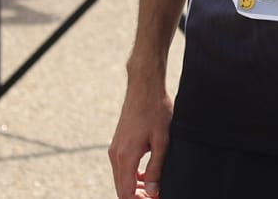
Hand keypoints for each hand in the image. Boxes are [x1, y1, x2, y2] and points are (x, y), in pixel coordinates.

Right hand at [108, 82, 172, 198]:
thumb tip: (154, 191)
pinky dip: (133, 176)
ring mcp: (115, 149)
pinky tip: (148, 175)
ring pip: (122, 178)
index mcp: (125, 157)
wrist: (144, 88)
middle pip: (122, 188)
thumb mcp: (162, 141)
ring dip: (136, 187)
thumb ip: (157, 168)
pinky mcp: (118, 144)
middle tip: (156, 196)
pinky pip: (123, 167)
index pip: (125, 193)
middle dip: (138, 196)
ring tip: (155, 189)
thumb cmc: (156, 111)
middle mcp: (115, 155)